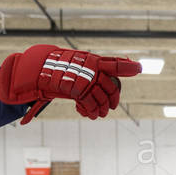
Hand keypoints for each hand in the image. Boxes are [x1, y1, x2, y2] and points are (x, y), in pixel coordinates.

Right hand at [0, 45, 141, 123]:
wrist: (37, 69)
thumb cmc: (60, 68)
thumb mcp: (79, 65)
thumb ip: (97, 67)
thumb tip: (119, 67)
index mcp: (93, 60)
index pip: (114, 64)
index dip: (127, 66)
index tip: (138, 68)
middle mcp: (90, 68)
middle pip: (111, 88)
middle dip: (113, 100)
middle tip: (109, 108)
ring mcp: (83, 78)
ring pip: (101, 98)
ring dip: (101, 109)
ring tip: (97, 114)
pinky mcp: (75, 89)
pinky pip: (89, 104)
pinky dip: (89, 111)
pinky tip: (87, 114)